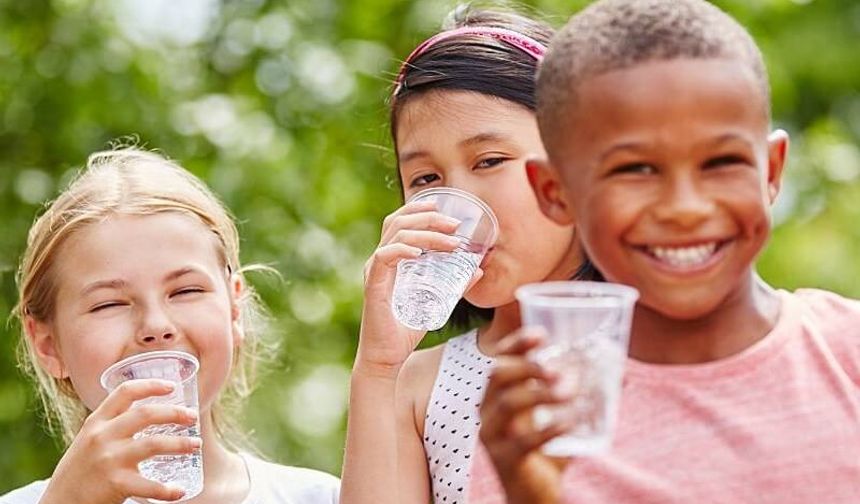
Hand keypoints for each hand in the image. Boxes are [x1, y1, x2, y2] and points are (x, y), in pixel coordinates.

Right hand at [39, 379, 200, 503]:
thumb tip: (153, 412)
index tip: (172, 386)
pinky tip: (179, 491)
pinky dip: (167, 490)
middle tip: (192, 416)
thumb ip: (114, 425)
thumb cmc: (82, 468)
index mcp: (97, 422)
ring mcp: (108, 460)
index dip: (151, 385)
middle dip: (174, 412)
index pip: (125, 392)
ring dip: (180, 444)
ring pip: (153, 444)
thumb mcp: (91, 439)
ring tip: (196, 445)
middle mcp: (102, 436)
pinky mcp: (115, 484)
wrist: (59, 503)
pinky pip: (148, 485)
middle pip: (145, 414)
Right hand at [357, 199, 479, 374]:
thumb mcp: (437, 302)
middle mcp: (380, 261)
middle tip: (455, 223)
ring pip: (396, 235)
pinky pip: (384, 257)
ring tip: (450, 240)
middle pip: (398, 221)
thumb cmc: (406, 329)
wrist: (387, 357)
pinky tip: (420, 252)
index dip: (418, 208)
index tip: (442, 205)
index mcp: (392, 259)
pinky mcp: (373, 285)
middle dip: (428, 216)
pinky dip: (403, 249)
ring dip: (425, 232)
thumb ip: (455, 284)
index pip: (400, 222)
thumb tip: (477, 269)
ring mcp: (375, 271)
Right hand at [479, 328, 572, 503]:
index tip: (542, 334)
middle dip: (527, 365)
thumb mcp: (560, 415)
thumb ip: (583, 394)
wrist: (534, 494)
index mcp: (497, 394)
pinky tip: (571, 422)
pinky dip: (550, 427)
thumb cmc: (547, 448)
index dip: (517, 343)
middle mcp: (488, 410)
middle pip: (497, 375)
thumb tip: (622, 372)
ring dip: (540, 393)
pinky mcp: (506, 459)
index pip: (499, 359)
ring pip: (508, 403)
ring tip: (570, 391)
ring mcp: (493, 435)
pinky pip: (524, 440)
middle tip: (557, 368)